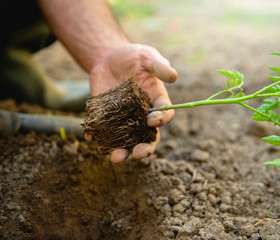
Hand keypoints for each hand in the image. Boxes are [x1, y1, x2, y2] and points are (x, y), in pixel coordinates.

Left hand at [86, 43, 176, 162]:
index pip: (164, 115)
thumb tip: (174, 76)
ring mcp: (124, 119)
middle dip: (144, 148)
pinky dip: (97, 137)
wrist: (109, 58)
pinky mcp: (106, 118)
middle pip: (147, 137)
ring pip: (126, 141)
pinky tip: (91, 138)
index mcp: (157, 102)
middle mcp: (142, 116)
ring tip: (116, 158)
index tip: (152, 120)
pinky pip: (103, 131)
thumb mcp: (147, 57)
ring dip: (122, 151)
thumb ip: (159, 66)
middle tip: (138, 154)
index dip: (161, 120)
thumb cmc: (134, 57)